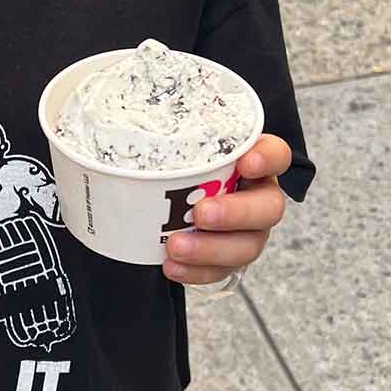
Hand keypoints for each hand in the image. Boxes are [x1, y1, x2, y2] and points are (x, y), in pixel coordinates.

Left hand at [162, 132, 291, 285]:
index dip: (268, 159)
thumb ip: (166, 136)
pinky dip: (197, 271)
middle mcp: (257, 196)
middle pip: (268, 208)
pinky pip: (222, 270)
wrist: (167, 197)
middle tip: (201, 213)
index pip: (276, 154)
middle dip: (236, 214)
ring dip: (212, 248)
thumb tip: (114, 119)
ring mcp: (248, 231)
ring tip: (176, 246)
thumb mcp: (175, 144)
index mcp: (252, 162)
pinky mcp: (229, 258)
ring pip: (248, 245)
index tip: (246, 162)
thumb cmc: (177, 164)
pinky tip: (172, 266)